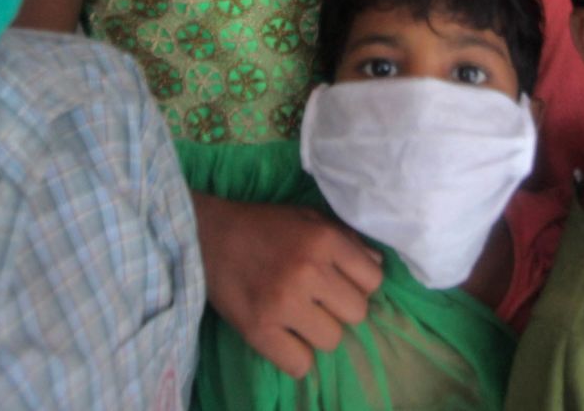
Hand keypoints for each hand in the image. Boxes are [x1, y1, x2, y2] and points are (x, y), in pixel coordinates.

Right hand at [193, 195, 383, 377]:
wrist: (205, 235)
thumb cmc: (261, 225)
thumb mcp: (308, 218)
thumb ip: (346, 239)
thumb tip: (377, 266)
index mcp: (324, 239)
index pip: (374, 279)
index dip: (359, 283)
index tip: (338, 282)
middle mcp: (308, 271)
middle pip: (357, 314)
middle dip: (340, 309)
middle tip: (317, 300)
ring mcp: (283, 303)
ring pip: (331, 340)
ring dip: (317, 333)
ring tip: (297, 317)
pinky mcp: (259, 330)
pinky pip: (300, 365)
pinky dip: (294, 357)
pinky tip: (283, 338)